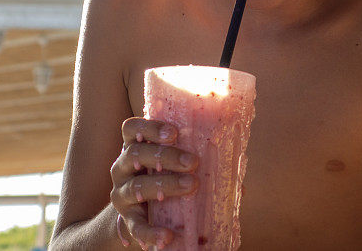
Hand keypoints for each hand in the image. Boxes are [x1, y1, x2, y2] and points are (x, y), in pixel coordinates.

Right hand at [111, 117, 198, 248]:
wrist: (143, 215)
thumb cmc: (166, 180)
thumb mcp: (174, 168)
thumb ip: (198, 167)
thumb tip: (239, 184)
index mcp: (134, 148)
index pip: (132, 129)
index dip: (149, 127)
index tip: (174, 133)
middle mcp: (122, 168)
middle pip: (135, 154)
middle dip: (165, 156)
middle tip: (192, 162)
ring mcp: (122, 194)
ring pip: (137, 186)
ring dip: (165, 185)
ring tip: (190, 186)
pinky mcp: (127, 219)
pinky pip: (136, 226)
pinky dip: (150, 231)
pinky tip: (167, 235)